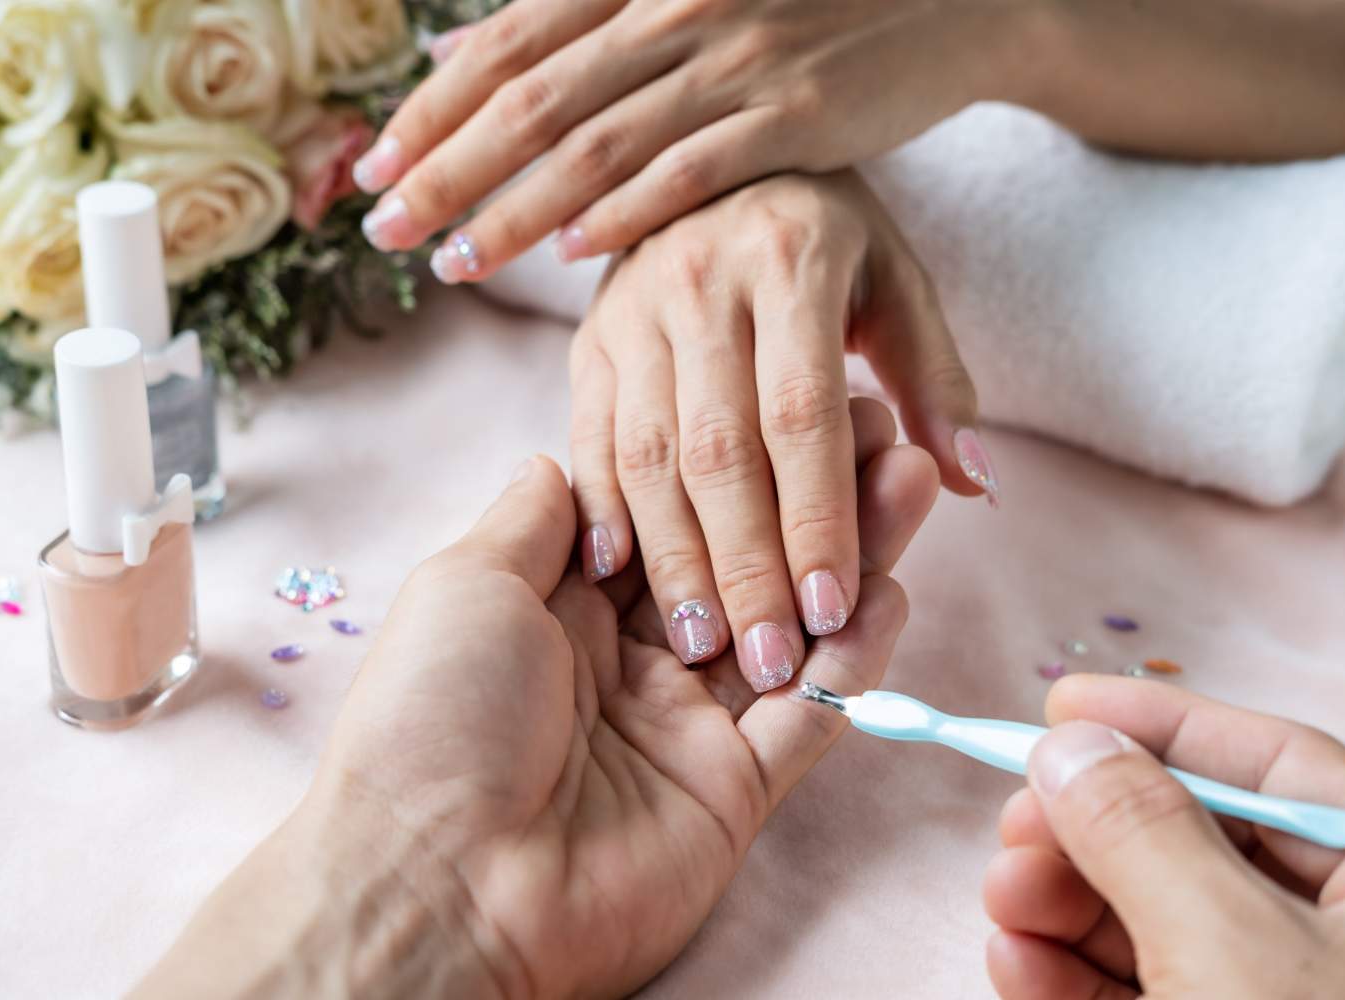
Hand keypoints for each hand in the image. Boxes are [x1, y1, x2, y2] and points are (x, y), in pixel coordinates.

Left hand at [138, 449, 937, 998]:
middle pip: (744, 559)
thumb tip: (565, 458)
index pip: (674, 511)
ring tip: (912, 478)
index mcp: (566, 603)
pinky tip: (891, 588)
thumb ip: (537, 517)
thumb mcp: (468, 584)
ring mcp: (687, 725)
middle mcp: (632, 657)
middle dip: (811, 494)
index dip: (734, 458)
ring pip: (791, 625)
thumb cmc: (433, 716)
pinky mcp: (732, 792)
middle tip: (880, 427)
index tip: (792, 395)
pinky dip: (855, 659)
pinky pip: (810, 717)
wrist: (437, 883)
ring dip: (851, 553)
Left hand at [353, 0, 1036, 280]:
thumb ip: (580, 19)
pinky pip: (694, 171)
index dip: (434, 105)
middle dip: (446, 169)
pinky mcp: (799, 112)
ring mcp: (737, 58)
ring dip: (515, 209)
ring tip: (453, 263)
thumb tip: (462, 51)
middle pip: (532, 98)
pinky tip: (572, 256)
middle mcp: (675, 4)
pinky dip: (627, 211)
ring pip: (598, 143)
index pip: (508, 41)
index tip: (375, 165)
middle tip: (382, 228)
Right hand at [569, 171, 990, 691]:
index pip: (802, 413)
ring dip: (671, 557)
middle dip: (743, 563)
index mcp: (790, 259)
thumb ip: (934, 379)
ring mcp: (631, 310)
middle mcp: (699, 280)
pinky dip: (600, 508)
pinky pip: (586, 435)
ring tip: (699, 644)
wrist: (713, 152)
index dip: (817, 516)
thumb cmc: (825, 233)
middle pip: (718, 448)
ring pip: (646, 452)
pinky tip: (615, 574)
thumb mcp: (897, 279)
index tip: (831, 611)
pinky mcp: (588, 339)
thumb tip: (974, 483)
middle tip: (764, 660)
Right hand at [982, 675, 1344, 998]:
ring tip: (1004, 897)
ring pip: (1157, 922)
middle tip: (1017, 822)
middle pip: (1199, 844)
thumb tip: (1071, 745)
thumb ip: (1146, 835)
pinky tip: (1018, 961)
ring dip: (1063, 905)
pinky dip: (1070, 975)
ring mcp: (1284, 995)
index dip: (1166, 726)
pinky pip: (1142, 991)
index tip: (1063, 705)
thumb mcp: (1232, 949)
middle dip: (1091, 830)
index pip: (1280, 766)